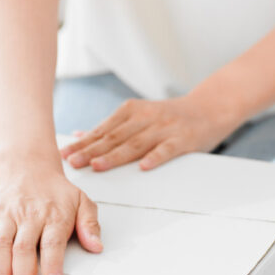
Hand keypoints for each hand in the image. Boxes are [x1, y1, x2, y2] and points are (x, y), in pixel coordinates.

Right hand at [0, 151, 102, 274]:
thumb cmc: (56, 191)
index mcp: (53, 214)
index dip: (52, 265)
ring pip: (1, 245)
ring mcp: (8, 214)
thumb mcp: (82, 201)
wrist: (30, 167)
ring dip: (0, 273)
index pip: (52, 243)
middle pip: (24, 249)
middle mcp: (29, 215)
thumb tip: (96, 246)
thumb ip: (90, 224)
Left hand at [59, 94, 242, 171]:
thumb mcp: (139, 115)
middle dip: (92, 149)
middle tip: (73, 162)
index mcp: (132, 111)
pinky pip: (168, 149)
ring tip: (97, 166)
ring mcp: (165, 127)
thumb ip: (112, 127)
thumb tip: (79, 135)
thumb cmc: (169, 116)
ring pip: (136, 143)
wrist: (209, 108)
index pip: (103, 129)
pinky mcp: (183, 138)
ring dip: (115, 155)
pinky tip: (143, 166)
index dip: (83, 142)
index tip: (65, 153)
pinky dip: (155, 157)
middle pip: (115, 136)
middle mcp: (146, 117)